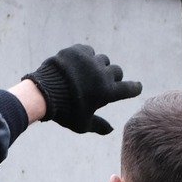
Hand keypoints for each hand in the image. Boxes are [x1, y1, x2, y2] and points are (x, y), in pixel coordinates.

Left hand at [23, 45, 141, 134]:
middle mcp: (103, 74)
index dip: (135, 88)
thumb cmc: (65, 112)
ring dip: (100, 66)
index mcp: (108, 92)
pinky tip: (79, 65)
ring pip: (103, 60)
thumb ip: (99, 126)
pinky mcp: (78, 51)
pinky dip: (86, 58)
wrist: (44, 92)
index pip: (129, 89)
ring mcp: (90, 61)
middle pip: (117, 71)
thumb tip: (111, 130)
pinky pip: (88, 51)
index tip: (137, 87)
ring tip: (90, 73)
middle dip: (114, 77)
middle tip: (106, 82)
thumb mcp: (82, 124)